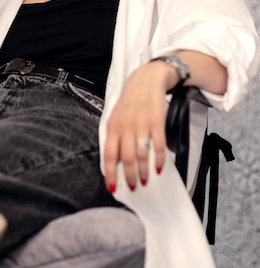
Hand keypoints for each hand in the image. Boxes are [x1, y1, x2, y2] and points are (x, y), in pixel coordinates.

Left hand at [103, 62, 173, 191]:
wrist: (147, 80)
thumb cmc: (130, 101)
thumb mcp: (116, 116)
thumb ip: (114, 136)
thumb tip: (114, 160)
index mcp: (113, 126)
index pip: (109, 155)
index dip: (110, 174)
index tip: (112, 188)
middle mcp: (126, 126)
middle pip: (127, 159)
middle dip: (129, 177)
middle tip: (133, 187)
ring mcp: (142, 124)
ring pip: (142, 155)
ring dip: (144, 172)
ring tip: (145, 180)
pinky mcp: (157, 122)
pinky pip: (157, 146)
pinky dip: (159, 160)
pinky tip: (159, 168)